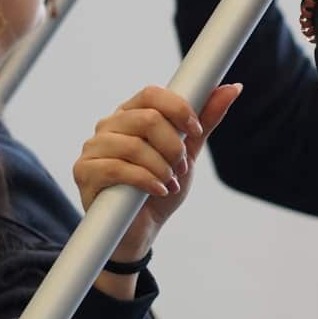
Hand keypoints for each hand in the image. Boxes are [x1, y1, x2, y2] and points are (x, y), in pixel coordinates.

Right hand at [74, 83, 244, 266]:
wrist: (141, 230)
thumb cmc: (160, 188)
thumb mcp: (187, 153)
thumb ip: (206, 122)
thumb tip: (233, 88)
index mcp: (131, 114)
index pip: (152, 94)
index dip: (179, 109)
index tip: (196, 131)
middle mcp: (108, 125)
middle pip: (147, 119)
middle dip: (173, 146)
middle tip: (181, 166)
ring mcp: (93, 147)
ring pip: (134, 146)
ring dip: (161, 167)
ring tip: (170, 182)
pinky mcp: (84, 171)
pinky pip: (117, 168)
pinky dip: (145, 180)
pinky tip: (158, 190)